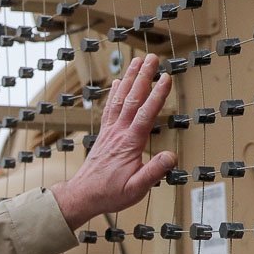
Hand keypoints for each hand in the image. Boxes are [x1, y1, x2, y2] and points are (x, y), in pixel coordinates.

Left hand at [51, 54, 177, 228]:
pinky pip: (110, 108)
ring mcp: (110, 131)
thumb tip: (171, 156)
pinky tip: (119, 82)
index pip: (147, 114)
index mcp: (130, 144)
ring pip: (121, 99)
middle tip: (152, 58)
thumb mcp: (136, 189)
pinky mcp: (105, 134)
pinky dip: (115, 93)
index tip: (167, 77)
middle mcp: (119, 133)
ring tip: (137, 61)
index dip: (158, 95)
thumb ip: (153, 172)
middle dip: (144, 77)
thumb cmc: (109, 193)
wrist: (83, 195)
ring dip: (130, 78)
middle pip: (133, 99)